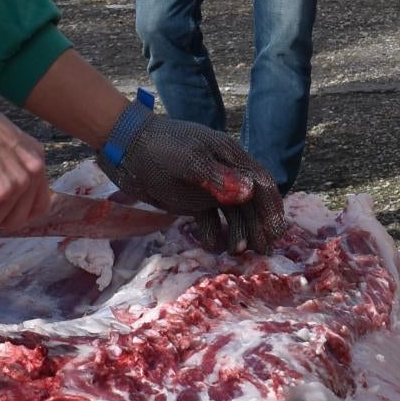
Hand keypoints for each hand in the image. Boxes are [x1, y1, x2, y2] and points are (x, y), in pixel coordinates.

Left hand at [107, 114, 283, 251]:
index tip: (275, 233)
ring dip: (239, 233)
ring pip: (233, 214)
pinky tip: (212, 246)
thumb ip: (219, 178)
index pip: (261, 184)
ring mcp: (209, 188)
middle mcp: (225, 173)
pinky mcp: (193, 201)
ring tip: (236, 252)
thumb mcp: (189, 162)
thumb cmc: (158, 148)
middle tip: (261, 251)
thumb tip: (251, 193)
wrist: (124, 148)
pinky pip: (211, 220)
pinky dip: (214, 234)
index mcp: (231, 157)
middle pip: (251, 203)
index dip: (271, 208)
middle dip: (259, 226)